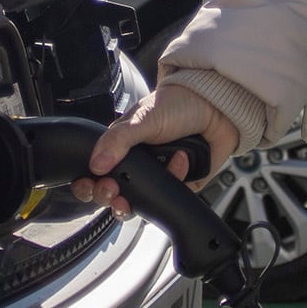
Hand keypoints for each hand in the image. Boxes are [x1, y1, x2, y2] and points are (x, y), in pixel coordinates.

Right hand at [75, 82, 238, 215]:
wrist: (216, 107)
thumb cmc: (178, 104)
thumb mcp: (142, 118)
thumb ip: (117, 140)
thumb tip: (96, 164)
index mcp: (120, 147)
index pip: (95, 174)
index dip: (90, 185)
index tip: (91, 187)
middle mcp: (137, 165)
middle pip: (115, 195)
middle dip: (111, 197)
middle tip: (114, 191)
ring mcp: (158, 176)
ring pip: (142, 202)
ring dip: (147, 193)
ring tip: (155, 176)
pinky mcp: (179, 184)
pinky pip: (171, 197)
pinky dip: (175, 181)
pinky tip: (182, 161)